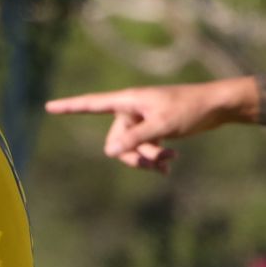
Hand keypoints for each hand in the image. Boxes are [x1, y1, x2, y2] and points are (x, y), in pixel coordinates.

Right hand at [44, 78, 250, 172]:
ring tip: (171, 161)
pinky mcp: (154, 130)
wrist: (217, 106)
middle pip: (115, 142)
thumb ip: (134, 139)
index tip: (49, 106)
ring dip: (148, 160)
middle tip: (158, 163)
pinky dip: (155, 159)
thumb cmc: (190, 109)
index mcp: (129, 102)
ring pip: (131, 150)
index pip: (93, 104)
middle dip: (135, 157)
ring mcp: (142, 122)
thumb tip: (108, 152)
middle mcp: (132, 111)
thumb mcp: (162, 126)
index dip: (70, 107)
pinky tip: (170, 165)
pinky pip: (144, 150)